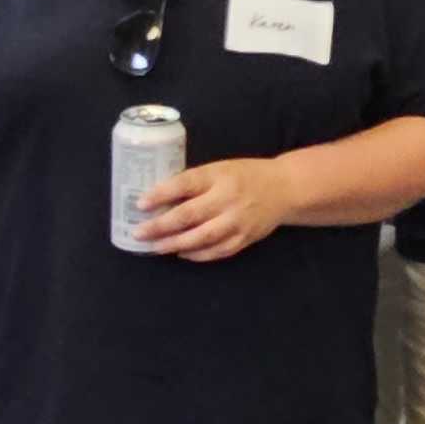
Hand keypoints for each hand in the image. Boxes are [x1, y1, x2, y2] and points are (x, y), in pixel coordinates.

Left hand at [138, 155, 294, 261]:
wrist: (285, 188)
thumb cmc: (245, 175)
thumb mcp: (220, 169)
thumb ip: (196, 183)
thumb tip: (160, 199)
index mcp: (219, 176)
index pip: (185, 184)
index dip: (162, 194)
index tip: (140, 203)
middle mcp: (228, 198)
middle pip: (189, 215)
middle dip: (161, 226)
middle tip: (140, 233)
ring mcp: (237, 221)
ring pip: (201, 237)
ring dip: (175, 244)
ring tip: (156, 247)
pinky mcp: (245, 238)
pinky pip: (217, 250)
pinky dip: (197, 254)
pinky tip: (181, 253)